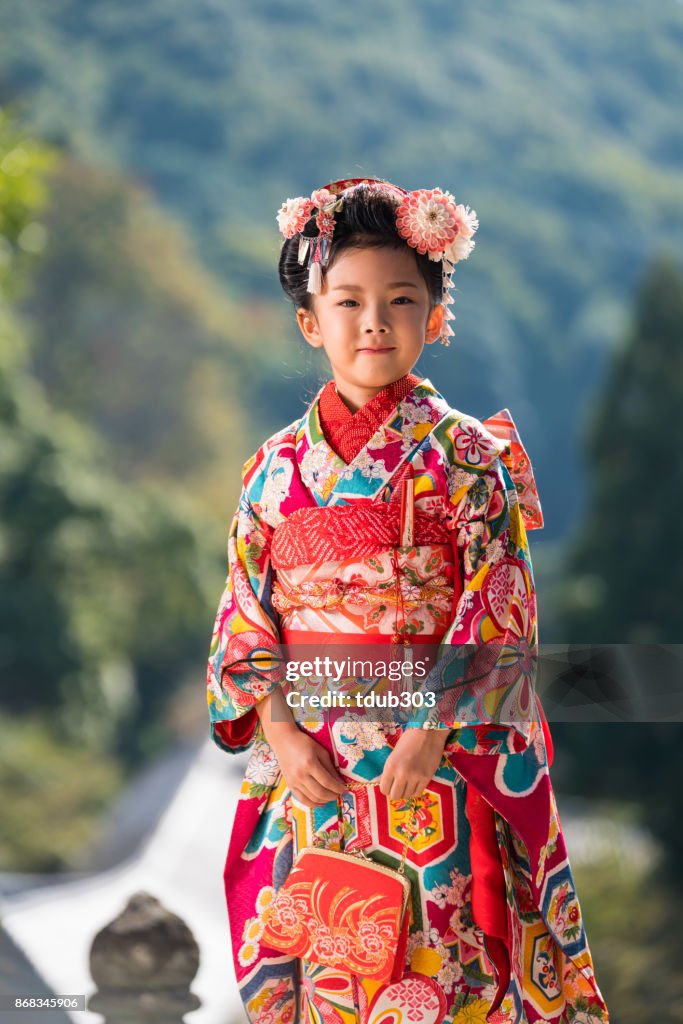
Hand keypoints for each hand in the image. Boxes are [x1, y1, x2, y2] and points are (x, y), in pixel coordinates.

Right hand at [254, 686, 346, 807]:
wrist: (284, 742)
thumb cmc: (304, 743)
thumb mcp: (321, 751)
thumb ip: (330, 768)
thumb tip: (340, 782)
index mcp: (310, 764)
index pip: (327, 782)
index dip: (338, 788)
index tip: (345, 789)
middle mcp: (301, 775)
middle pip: (320, 792)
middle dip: (333, 795)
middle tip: (339, 793)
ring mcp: (294, 782)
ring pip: (312, 798)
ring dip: (324, 800)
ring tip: (331, 796)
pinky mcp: (290, 785)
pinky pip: (302, 799)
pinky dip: (312, 804)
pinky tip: (320, 802)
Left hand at [379, 728, 449, 800]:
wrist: (428, 732)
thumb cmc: (409, 740)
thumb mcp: (394, 754)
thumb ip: (388, 770)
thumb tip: (379, 782)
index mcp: (390, 766)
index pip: (383, 789)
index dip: (386, 788)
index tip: (389, 785)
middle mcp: (401, 773)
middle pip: (394, 795)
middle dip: (395, 792)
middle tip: (398, 787)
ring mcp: (415, 777)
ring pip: (406, 796)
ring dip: (405, 792)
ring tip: (407, 784)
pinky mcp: (426, 778)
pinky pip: (418, 793)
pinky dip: (414, 791)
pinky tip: (414, 785)